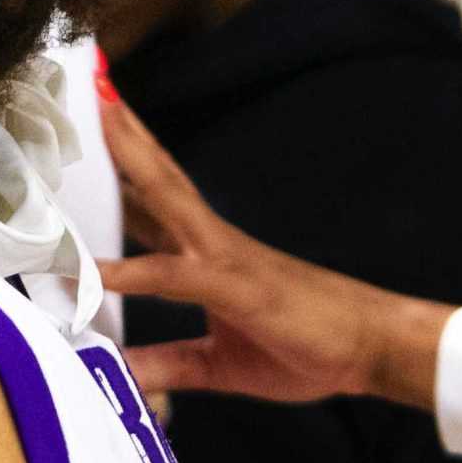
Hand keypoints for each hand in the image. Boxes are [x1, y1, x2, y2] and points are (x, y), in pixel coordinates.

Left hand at [97, 89, 450, 412]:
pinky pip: (172, 275)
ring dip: (130, 157)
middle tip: (90, 86)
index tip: (89, 139)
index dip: (122, 171)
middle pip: (157, 177)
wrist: (373, 348)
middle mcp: (210, 244)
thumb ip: (170, 364)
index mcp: (206, 256)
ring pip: (165, 197)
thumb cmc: (306, 346)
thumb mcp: (219, 365)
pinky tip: (95, 272)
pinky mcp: (234, 286)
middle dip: (123, 134)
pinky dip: (130, 273)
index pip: (154, 203)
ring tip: (101, 111)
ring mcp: (222, 258)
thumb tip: (124, 375)